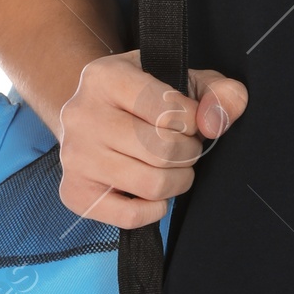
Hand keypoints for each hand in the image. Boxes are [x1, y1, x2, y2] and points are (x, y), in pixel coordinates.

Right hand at [58, 50, 246, 228]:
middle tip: (184, 147)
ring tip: (173, 167)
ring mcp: (74, 156)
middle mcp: (81, 115)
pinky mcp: (75, 193)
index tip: (188, 121)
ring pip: (151, 184)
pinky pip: (129, 217)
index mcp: (106, 77)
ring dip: (177, 180)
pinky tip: (154, 192)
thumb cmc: (145, 98)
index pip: (169, 110)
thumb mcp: (184, 79)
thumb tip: (215, 123)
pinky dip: (155, 209)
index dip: (194, 121)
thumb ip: (219, 91)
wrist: (92, 117)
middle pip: (162, 150)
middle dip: (188, 152)